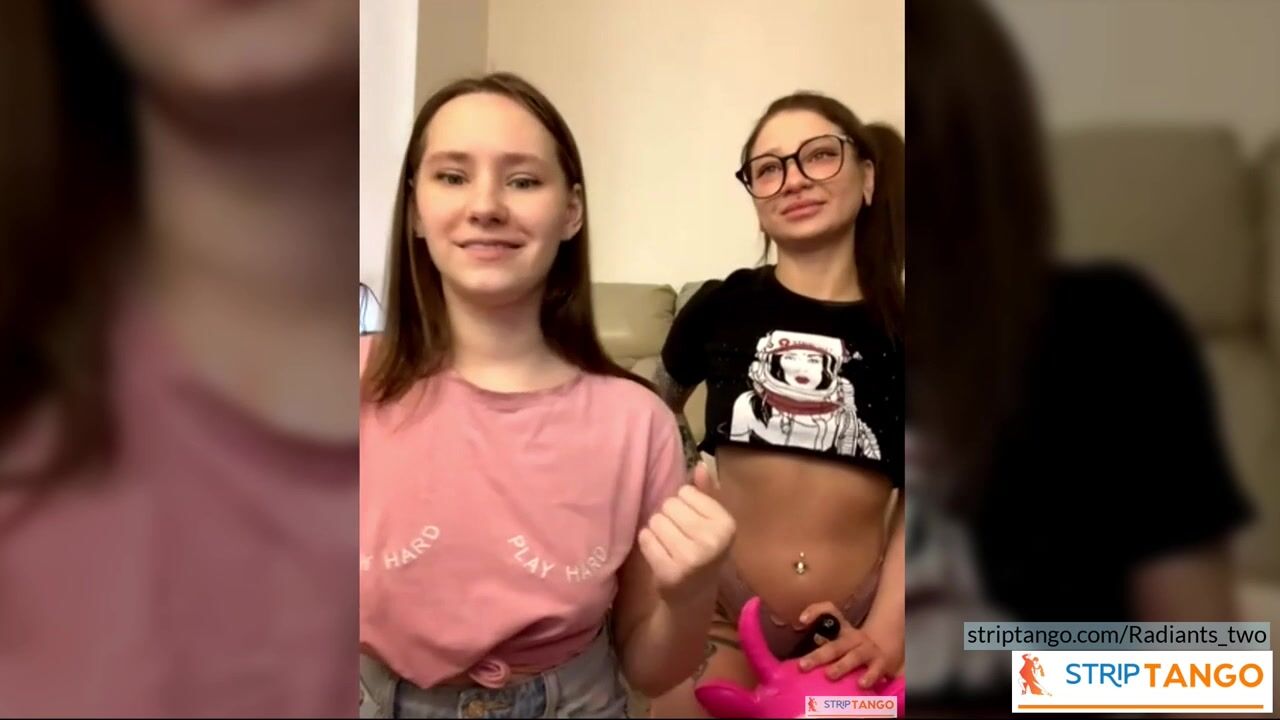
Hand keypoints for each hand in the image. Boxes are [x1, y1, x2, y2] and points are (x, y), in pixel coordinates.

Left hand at [636, 462, 734, 604]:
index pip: (686, 492)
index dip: (684, 505)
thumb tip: (700, 464)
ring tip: (670, 545)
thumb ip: (706, 492)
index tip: (693, 524)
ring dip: (657, 531)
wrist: (695, 594)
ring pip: (655, 521)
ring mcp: (691, 558)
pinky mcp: (669, 572)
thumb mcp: (711, 522)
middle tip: (679, 536)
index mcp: (726, 524)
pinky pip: (645, 539)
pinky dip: (648, 543)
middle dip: (669, 517)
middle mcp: (712, 541)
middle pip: (669, 505)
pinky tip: (660, 554)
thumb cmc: (703, 550)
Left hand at [794, 601, 891, 686]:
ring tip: (829, 675)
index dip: (815, 612)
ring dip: (842, 666)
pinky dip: (869, 677)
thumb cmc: (857, 645)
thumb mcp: (842, 637)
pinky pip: (875, 670)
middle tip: (803, 666)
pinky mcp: (881, 663)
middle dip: (818, 656)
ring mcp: (868, 651)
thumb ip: (822, 640)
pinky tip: (862, 684)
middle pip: (835, 645)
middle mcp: (854, 639)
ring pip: (854, 656)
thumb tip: (802, 640)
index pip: (829, 612)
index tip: (801, 620)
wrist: (889, 646)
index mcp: (843, 630)